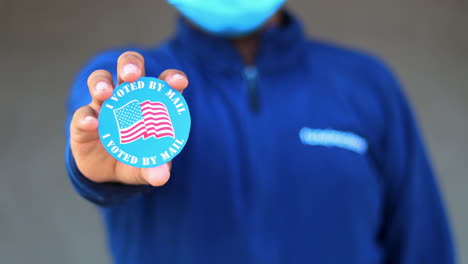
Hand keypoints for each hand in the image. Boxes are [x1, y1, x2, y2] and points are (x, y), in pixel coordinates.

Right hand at [69, 51, 188, 185]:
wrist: (106, 174)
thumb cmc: (135, 160)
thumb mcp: (146, 167)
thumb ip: (154, 169)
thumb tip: (161, 177)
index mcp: (151, 103)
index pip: (163, 83)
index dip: (171, 78)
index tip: (178, 82)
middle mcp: (126, 97)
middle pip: (128, 69)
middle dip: (130, 65)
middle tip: (132, 75)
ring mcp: (103, 106)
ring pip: (100, 81)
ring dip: (102, 83)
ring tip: (106, 93)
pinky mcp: (82, 122)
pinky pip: (82, 114)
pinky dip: (86, 117)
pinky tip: (92, 124)